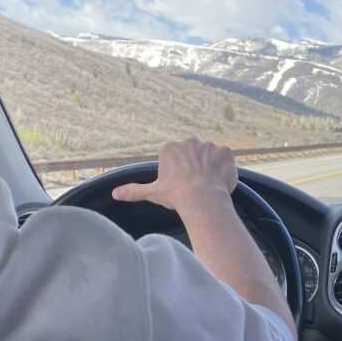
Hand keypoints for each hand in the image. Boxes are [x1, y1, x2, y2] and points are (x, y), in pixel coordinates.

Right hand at [112, 136, 236, 212]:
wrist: (202, 199)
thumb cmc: (176, 195)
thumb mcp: (152, 193)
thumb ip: (134, 191)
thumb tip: (114, 193)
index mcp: (170, 149)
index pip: (176, 156)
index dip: (179, 171)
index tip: (181, 183)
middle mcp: (189, 141)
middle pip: (192, 150)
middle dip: (194, 163)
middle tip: (196, 182)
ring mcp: (209, 145)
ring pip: (210, 154)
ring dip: (211, 165)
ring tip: (209, 183)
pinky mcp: (225, 151)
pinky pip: (226, 157)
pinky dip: (225, 167)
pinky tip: (221, 180)